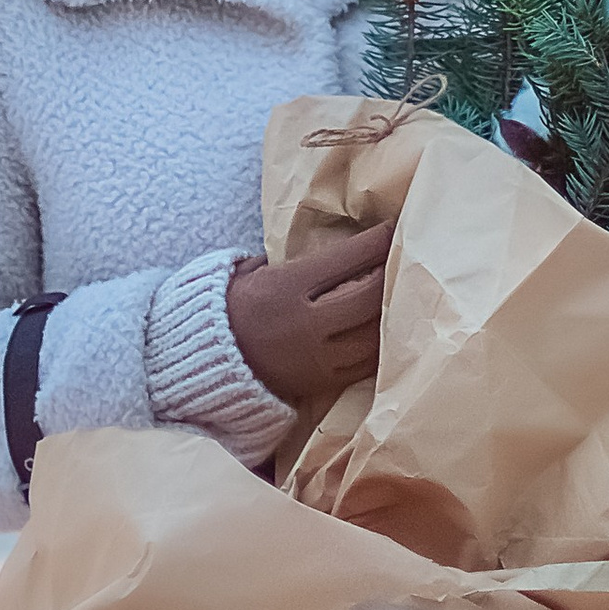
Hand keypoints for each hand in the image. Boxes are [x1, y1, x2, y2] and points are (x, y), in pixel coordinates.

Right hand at [226, 224, 393, 408]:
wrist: (203, 362)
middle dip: (393, 273)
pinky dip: (382, 342)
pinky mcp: (322, 382)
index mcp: (287, 287)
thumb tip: (332, 240)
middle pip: (370, 296)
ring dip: (395, 310)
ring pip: (374, 333)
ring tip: (405, 291)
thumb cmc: (231, 306)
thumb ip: (290, 258)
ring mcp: (317, 357)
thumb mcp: (253, 271)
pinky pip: (366, 363)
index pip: (347, 258)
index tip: (393, 228)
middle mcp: (305, 322)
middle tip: (405, 258)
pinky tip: (390, 326)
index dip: (377, 241)